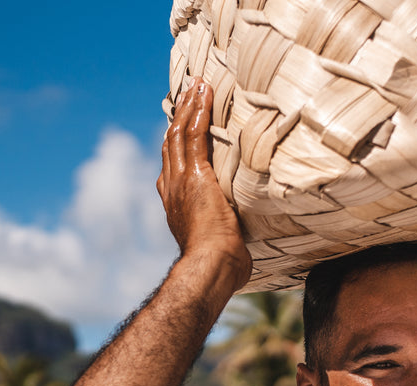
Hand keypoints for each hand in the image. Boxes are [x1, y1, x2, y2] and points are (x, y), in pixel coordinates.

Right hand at [158, 79, 250, 292]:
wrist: (210, 268)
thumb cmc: (219, 267)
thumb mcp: (220, 245)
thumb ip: (226, 234)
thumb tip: (244, 246)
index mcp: (175, 203)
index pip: (173, 163)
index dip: (176, 140)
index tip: (182, 123)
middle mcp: (172, 188)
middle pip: (172, 142)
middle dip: (180, 115)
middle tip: (187, 92)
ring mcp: (181, 181)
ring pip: (180, 133)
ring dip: (188, 106)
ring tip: (196, 85)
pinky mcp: (195, 176)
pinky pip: (194, 135)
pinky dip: (198, 112)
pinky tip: (203, 93)